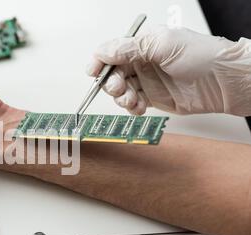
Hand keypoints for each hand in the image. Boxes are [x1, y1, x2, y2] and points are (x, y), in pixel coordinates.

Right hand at [86, 27, 250, 115]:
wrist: (223, 82)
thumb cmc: (202, 56)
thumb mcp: (162, 45)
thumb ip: (129, 48)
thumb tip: (102, 51)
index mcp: (143, 44)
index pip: (112, 52)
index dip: (100, 62)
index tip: (93, 72)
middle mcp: (142, 61)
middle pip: (113, 73)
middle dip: (111, 83)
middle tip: (119, 88)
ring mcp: (147, 80)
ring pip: (121, 90)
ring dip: (121, 97)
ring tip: (132, 100)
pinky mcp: (152, 97)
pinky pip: (133, 103)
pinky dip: (132, 107)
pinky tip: (139, 107)